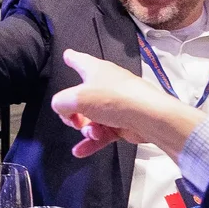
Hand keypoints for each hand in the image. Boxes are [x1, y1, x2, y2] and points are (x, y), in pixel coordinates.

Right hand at [53, 48, 194, 155]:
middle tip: (74, 120)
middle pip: (81, 98)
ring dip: (86, 129)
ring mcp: (114, 105)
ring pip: (90, 119)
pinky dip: (92, 142)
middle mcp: (105, 85)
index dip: (71, 58)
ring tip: (91, 133)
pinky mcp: (122, 123)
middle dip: (73, 112)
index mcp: (96, 70)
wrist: (148, 117)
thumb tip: (64, 111)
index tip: (67, 55)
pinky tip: (80, 152)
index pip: (79, 60)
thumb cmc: (113, 99)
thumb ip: (60, 102)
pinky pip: (102, 133)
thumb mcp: (76, 98)